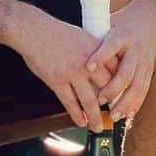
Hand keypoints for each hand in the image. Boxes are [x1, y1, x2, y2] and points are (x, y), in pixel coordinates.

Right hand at [15, 11, 115, 132]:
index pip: (116, 70)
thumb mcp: (81, 36)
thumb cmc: (55, 32)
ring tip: (98, 126)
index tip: (123, 96)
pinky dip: (77, 115)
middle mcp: (87, 62)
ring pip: (90, 101)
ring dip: (95, 117)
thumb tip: (102, 69)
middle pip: (107, 88)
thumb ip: (93, 52)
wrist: (32, 29)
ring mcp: (72, 72)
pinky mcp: (57, 80)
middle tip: (113, 114)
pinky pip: (70, 103)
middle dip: (111, 104)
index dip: (121, 85)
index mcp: (95, 48)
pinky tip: (80, 121)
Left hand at [86, 0, 155, 122]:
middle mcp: (135, 49)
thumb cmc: (120, 24)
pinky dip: (135, 104)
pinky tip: (126, 115)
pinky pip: (143, 90)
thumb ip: (94, 41)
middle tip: (99, 101)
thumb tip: (72, 54)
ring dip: (125, 103)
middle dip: (113, 89)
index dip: (100, 57)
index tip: (88, 67)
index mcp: (122, 35)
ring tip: (113, 115)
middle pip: (125, 73)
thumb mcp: (107, 25)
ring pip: (136, 85)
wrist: (147, 19)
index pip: (110, 46)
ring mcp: (144, 61)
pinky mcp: (149, 70)